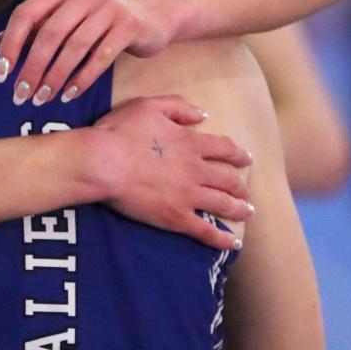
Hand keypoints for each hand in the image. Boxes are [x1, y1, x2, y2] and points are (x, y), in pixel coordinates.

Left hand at [0, 0, 172, 105]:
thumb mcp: (67, 19)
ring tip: (43, 98)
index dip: (10, 44)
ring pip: (74, 47)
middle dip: (32, 68)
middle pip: (49, 34)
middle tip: (21, 94)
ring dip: (55, 76)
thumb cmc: (98, 21)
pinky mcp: (128, 27)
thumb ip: (35, 28)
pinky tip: (70, 94)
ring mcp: (107, 9)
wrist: (151, 14)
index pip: (25, 14)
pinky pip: (101, 57)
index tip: (2, 74)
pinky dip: (83, 78)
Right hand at [86, 96, 252, 249]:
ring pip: (223, 204)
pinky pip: (205, 231)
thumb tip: (203, 115)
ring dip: (238, 208)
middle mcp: (196, 170)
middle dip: (240, 185)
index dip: (237, 153)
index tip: (246, 158)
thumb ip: (178, 107)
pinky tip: (233, 243)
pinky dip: (222, 239)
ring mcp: (188, 196)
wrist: (103, 162)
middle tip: (245, 190)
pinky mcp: (176, 217)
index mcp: (190, 143)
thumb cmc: (120, 131)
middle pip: (228, 178)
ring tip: (247, 211)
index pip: (223, 148)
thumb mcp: (148, 106)